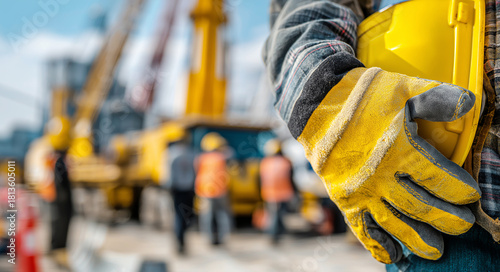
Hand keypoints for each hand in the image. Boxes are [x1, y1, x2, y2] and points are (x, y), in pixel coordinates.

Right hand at [298, 67, 480, 262]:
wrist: (316, 105)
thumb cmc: (361, 96)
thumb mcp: (402, 89)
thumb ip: (437, 97)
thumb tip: (469, 104)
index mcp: (401, 150)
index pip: (440, 179)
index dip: (461, 191)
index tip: (471, 196)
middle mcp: (382, 176)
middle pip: (423, 207)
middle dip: (448, 219)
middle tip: (463, 225)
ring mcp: (362, 191)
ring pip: (396, 224)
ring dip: (419, 239)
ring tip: (437, 249)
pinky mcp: (344, 199)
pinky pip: (363, 229)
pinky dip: (378, 245)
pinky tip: (394, 255)